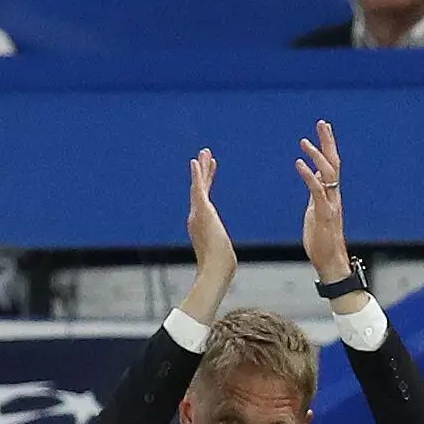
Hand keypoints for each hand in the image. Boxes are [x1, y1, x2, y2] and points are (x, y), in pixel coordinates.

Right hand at [186, 149, 236, 291]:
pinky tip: (197, 161)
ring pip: (199, 186)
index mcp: (201, 226)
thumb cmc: (220, 269)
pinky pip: (198, 188)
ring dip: (202, 168)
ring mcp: (198, 213)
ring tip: (205, 152)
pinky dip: (197, 174)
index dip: (206, 187)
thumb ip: (222, 259)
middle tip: (204, 156)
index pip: (203, 202)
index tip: (209, 173)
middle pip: (199, 191)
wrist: (215, 270)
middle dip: (203, 173)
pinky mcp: (201, 210)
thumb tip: (227, 271)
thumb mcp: (222, 260)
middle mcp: (196, 218)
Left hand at [296, 119, 350, 285]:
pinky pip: (317, 190)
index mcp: (332, 195)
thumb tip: (314, 180)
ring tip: (304, 142)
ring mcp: (331, 204)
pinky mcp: (324, 214)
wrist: (330, 262)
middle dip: (328, 142)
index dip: (328, 146)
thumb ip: (316, 195)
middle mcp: (334, 196)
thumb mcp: (316, 212)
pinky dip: (308, 175)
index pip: (332, 165)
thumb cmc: (322, 241)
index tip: (324, 128)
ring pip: (327, 174)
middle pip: (333, 163)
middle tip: (321, 123)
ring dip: (316, 156)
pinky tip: (299, 164)